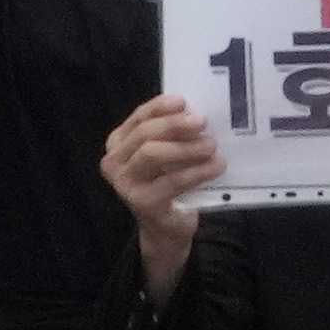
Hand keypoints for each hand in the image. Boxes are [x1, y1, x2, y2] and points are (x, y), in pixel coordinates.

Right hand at [103, 93, 227, 282]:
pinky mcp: (141, 203)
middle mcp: (114, 162)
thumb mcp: (165, 155)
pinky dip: (197, 172)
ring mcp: (124, 184)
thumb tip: (197, 112)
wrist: (165, 228)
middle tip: (202, 121)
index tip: (183, 101)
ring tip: (211, 145)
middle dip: (174, 125)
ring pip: (152, 154)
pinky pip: (172, 181)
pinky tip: (215, 167)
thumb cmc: (166, 183)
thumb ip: (171, 136)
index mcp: (118, 144)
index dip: (160, 107)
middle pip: (144, 134)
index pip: (138, 118)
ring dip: (185, 148)